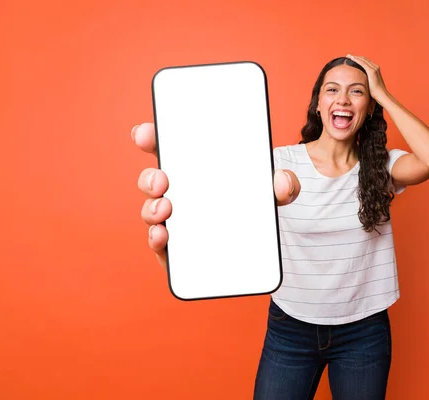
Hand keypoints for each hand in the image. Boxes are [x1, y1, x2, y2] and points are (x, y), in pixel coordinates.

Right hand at [131, 122, 299, 269]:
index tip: (145, 134)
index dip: (149, 137)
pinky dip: (156, 239)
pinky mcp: (176, 248)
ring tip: (165, 209)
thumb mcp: (273, 188)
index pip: (166, 147)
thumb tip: (283, 183)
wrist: (259, 241)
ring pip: (152, 211)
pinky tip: (162, 236)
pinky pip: (159, 243)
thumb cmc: (254, 201)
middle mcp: (178, 192)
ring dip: (151, 209)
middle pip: (152, 179)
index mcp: (195, 168)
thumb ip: (284, 183)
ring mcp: (174, 219)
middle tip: (163, 180)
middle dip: (150, 177)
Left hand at [346, 54, 388, 102]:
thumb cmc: (376, 93)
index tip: (352, 58)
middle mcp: (375, 67)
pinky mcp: (372, 71)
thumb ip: (367, 81)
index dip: (359, 59)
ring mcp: (374, 68)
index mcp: (375, 70)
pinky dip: (357, 60)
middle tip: (348, 56)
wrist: (381, 95)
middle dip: (356, 57)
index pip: (366, 62)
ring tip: (348, 56)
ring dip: (355, 57)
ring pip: (363, 59)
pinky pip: (362, 63)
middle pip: (364, 59)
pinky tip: (351, 59)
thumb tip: (361, 83)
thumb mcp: (370, 85)